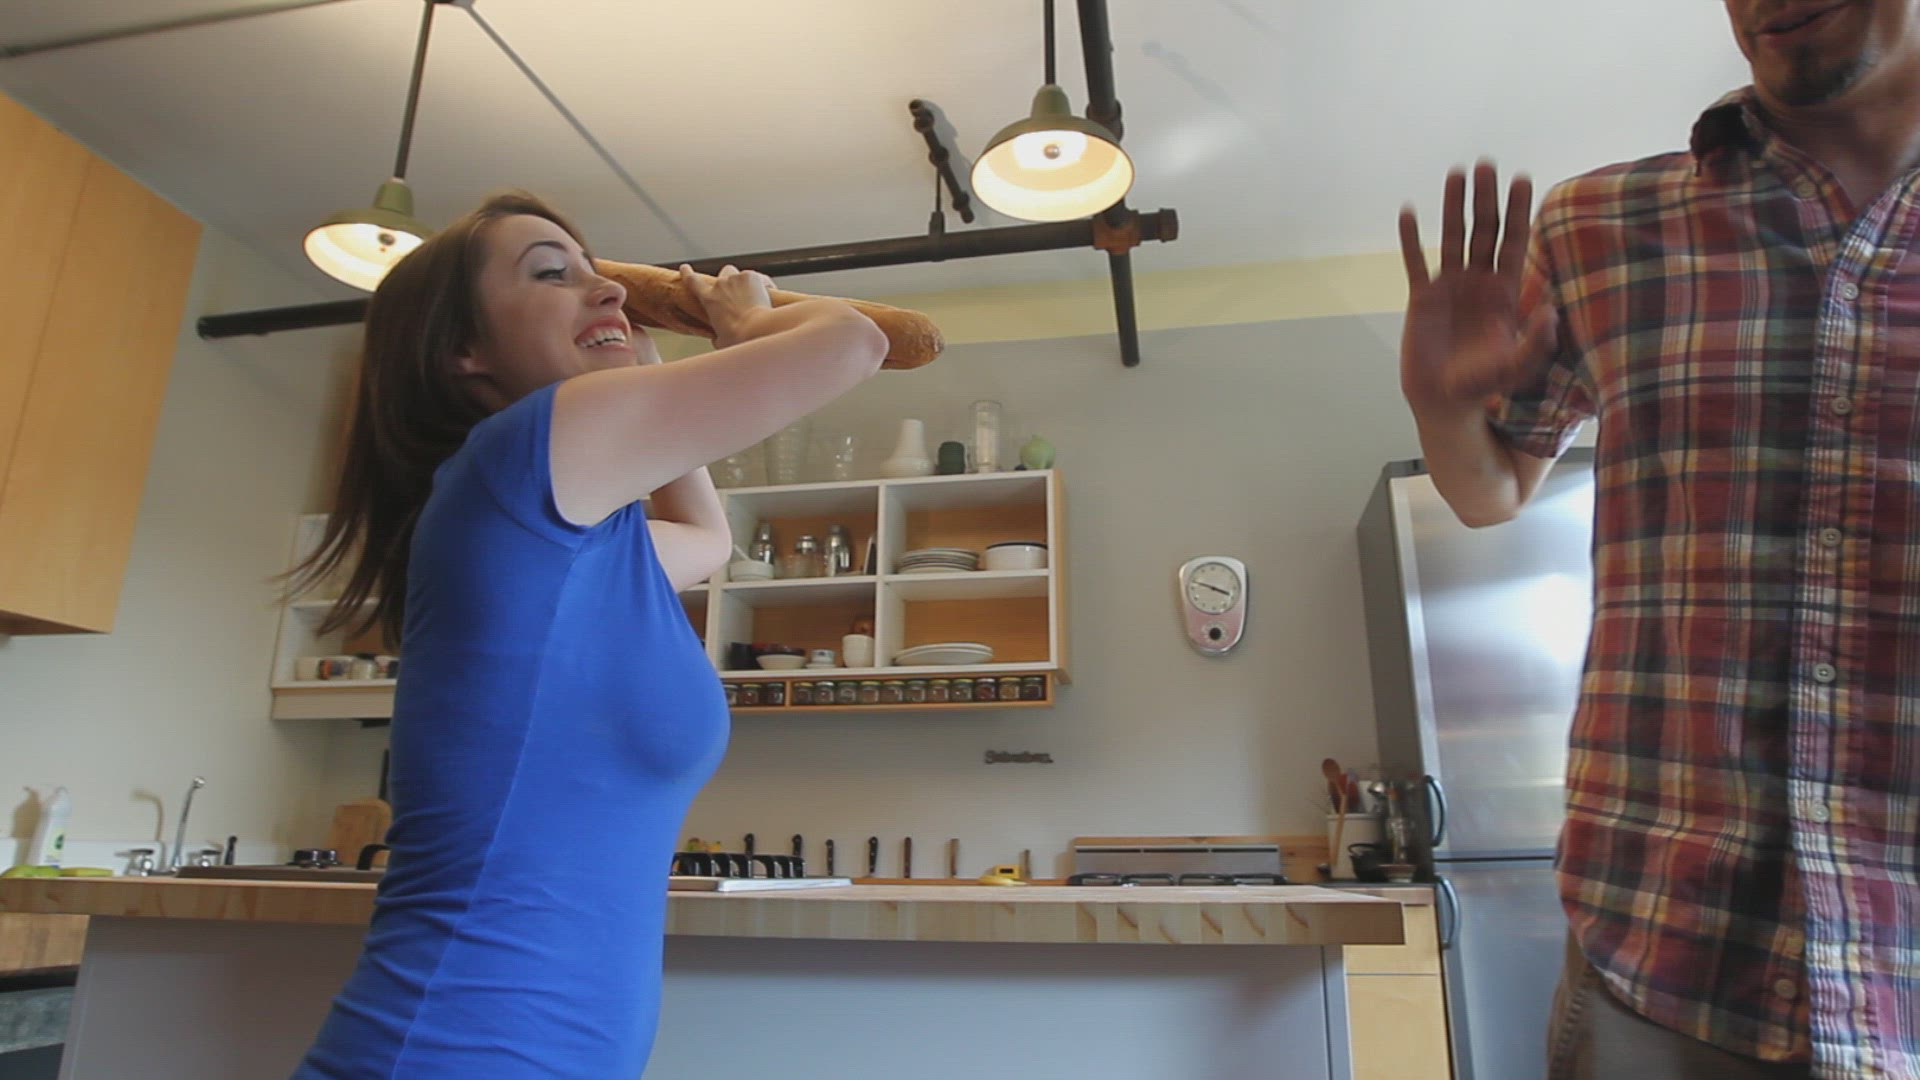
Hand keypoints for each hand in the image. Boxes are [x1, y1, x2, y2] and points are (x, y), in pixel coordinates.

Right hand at [679, 264, 775, 348]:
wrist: (755, 330)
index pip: (692, 282)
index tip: (685, 268)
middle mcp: (720, 285)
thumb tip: (718, 339)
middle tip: (739, 293)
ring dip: (748, 283)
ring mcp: (736, 279)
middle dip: (731, 280)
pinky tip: (769, 294)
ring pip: (742, 274)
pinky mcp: (752, 276)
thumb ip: (717, 336)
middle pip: (724, 273)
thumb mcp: (720, 341)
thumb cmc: (738, 338)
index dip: (688, 274)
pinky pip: (760, 278)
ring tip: (757, 297)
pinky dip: (765, 284)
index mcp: (708, 300)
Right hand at [1398, 161, 1558, 415]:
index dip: (1519, 211)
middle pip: (1484, 229)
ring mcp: (1449, 285)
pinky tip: (1408, 212)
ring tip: (1456, 173)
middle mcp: (1478, 280)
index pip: (1514, 242)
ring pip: (1452, 236)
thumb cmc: (1483, 385)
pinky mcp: (1421, 297)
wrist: (1443, 400)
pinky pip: (1415, 261)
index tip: (1522, 179)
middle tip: (1487, 164)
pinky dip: (1410, 238)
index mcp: (1505, 291)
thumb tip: (1551, 311)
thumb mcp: (1517, 367)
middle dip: (1486, 197)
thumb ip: (1536, 342)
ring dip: (1453, 205)